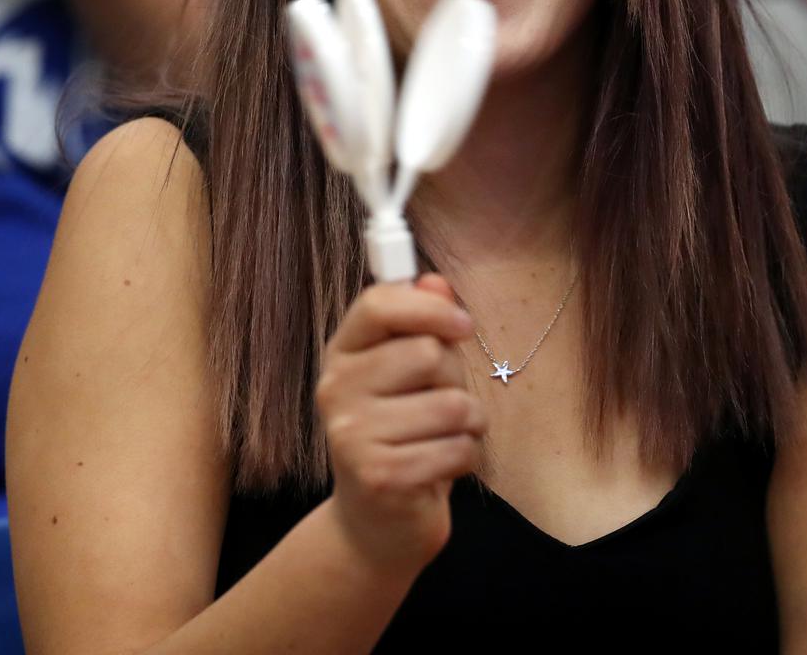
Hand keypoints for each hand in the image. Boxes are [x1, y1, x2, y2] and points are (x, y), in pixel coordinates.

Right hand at [318, 275, 485, 574]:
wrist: (375, 526)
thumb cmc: (401, 437)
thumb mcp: (408, 377)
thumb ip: (421, 327)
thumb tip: (436, 280)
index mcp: (342, 354)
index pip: (377, 304)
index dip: (428, 307)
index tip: (462, 324)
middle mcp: (337, 390)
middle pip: (427, 354)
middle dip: (457, 379)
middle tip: (443, 406)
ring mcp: (353, 435)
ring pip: (452, 404)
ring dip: (469, 424)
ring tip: (447, 438)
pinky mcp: (380, 477)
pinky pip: (457, 448)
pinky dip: (467, 458)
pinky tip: (443, 467)